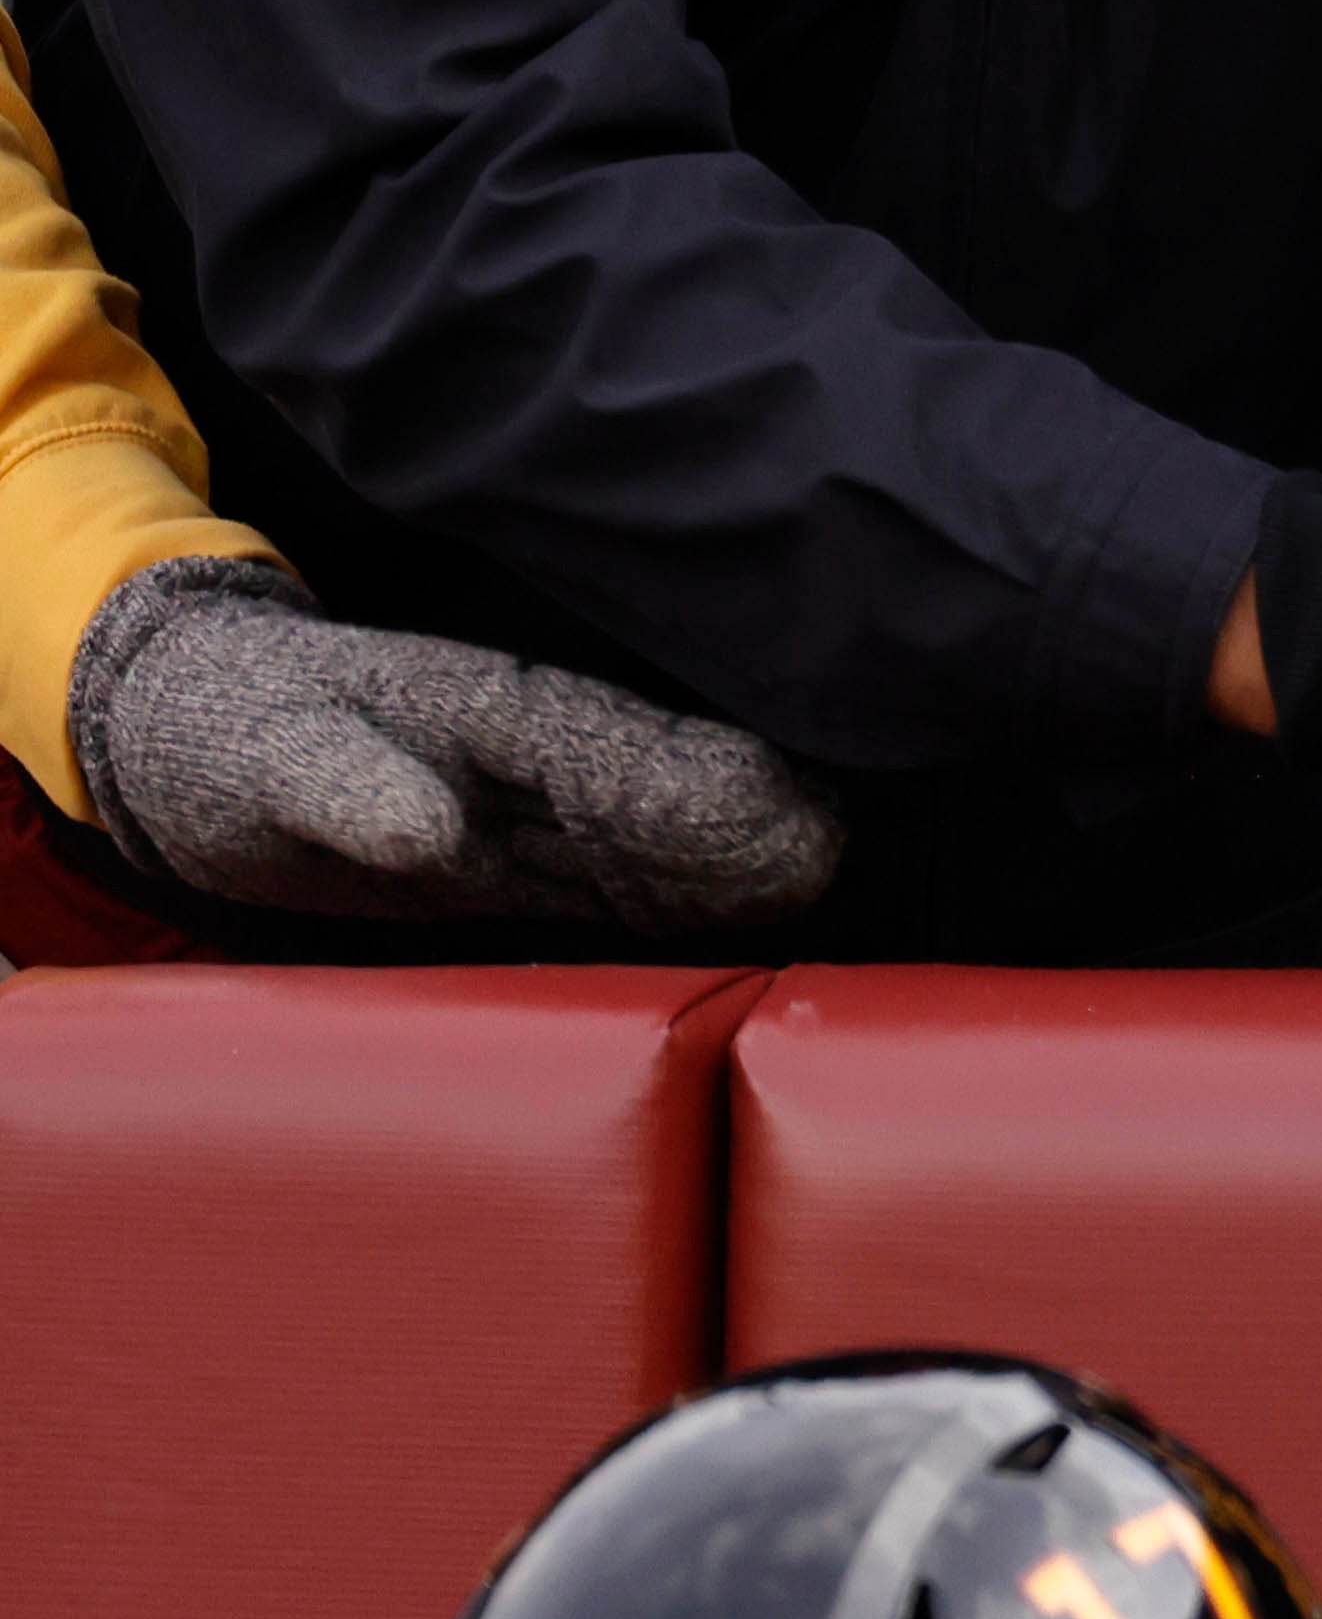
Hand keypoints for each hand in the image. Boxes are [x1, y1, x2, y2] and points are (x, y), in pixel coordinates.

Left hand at [59, 556, 840, 928]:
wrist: (190, 726)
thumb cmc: (229, 731)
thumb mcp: (268, 757)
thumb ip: (349, 787)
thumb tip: (435, 831)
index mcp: (496, 713)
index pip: (625, 750)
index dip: (706, 786)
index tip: (787, 818)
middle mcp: (539, 754)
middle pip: (672, 787)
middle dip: (754, 821)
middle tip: (834, 859)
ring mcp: (536, 802)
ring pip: (660, 833)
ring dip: (735, 859)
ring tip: (822, 881)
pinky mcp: (516, 852)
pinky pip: (618, 873)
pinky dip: (685, 890)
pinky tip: (747, 904)